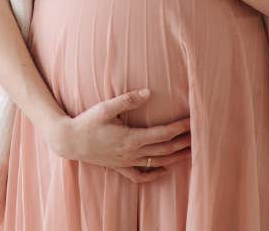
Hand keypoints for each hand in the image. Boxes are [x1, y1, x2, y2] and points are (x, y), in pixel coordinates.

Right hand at [47, 89, 191, 183]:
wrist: (69, 141)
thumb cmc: (87, 122)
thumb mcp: (106, 107)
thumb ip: (128, 100)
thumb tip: (149, 92)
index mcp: (131, 138)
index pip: (162, 134)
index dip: (178, 128)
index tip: (192, 121)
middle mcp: (131, 153)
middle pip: (164, 150)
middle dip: (183, 143)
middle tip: (199, 136)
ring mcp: (126, 162)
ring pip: (157, 163)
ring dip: (175, 158)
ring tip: (190, 152)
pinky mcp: (120, 167)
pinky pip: (140, 176)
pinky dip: (154, 175)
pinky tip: (164, 171)